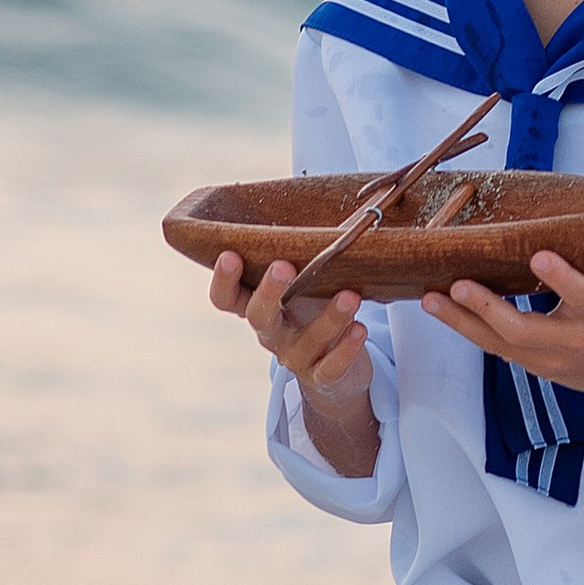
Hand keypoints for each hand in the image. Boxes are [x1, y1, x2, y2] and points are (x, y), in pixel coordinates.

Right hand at [209, 251, 380, 476]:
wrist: (336, 372)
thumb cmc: (317, 311)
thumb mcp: (305, 284)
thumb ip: (302, 258)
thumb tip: (319, 206)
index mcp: (257, 307)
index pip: (226, 298)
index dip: (223, 280)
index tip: (230, 254)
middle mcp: (270, 334)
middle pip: (258, 317)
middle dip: (269, 291)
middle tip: (283, 267)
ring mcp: (294, 357)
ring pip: (305, 341)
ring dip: (329, 318)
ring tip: (351, 296)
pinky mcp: (322, 377)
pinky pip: (331, 367)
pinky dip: (347, 348)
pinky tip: (360, 329)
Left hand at [422, 254, 583, 417]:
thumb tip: (555, 205)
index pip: (580, 295)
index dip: (560, 277)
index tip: (538, 256)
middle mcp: (573, 340)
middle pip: (524, 331)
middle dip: (487, 308)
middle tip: (459, 284)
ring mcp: (551, 361)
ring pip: (500, 345)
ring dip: (461, 323)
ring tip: (430, 300)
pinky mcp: (536, 369)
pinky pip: (497, 349)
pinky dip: (469, 329)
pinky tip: (443, 310)